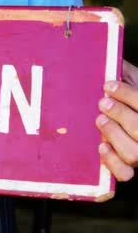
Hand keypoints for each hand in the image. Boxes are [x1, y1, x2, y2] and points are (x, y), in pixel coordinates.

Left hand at [97, 60, 137, 181]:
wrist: (130, 127)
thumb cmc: (132, 104)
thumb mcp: (135, 86)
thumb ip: (129, 76)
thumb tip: (113, 58)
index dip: (129, 95)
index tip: (108, 85)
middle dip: (121, 114)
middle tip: (102, 102)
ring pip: (133, 153)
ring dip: (114, 135)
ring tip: (99, 119)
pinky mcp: (130, 168)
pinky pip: (125, 174)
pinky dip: (112, 163)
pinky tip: (101, 146)